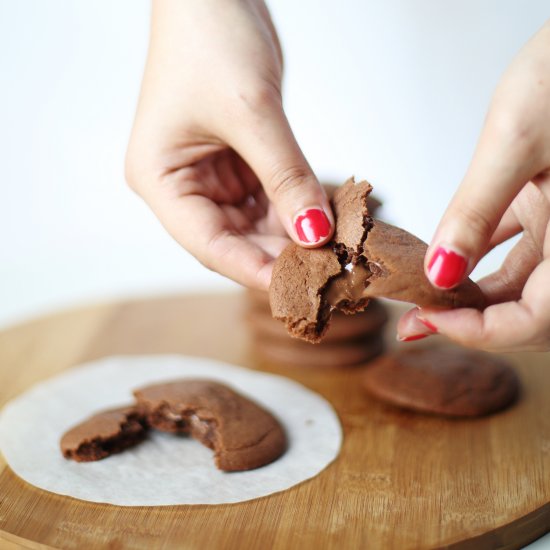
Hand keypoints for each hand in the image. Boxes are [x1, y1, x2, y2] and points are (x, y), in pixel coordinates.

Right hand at [125, 0, 333, 289]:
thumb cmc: (210, 37)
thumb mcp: (252, 112)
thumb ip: (286, 177)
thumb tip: (317, 234)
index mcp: (159, 178)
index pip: (207, 243)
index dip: (252, 269)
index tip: (298, 288)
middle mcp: (181, 186)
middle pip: (233, 240)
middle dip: (279, 254)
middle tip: (326, 270)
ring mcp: (210, 178)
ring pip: (255, 225)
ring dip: (293, 235)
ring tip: (334, 249)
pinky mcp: (237, 166)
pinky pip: (269, 200)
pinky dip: (296, 209)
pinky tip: (326, 219)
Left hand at [397, 21, 549, 351]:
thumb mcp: (514, 143)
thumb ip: (475, 213)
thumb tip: (438, 274)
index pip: (538, 318)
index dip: (483, 332)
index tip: (428, 321)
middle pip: (527, 310)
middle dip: (469, 322)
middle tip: (412, 324)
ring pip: (518, 285)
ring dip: (468, 296)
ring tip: (416, 299)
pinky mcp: (546, 206)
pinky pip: (513, 250)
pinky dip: (475, 260)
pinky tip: (439, 262)